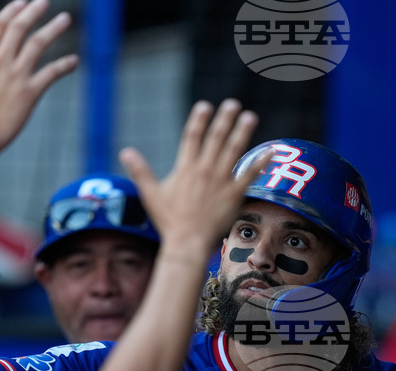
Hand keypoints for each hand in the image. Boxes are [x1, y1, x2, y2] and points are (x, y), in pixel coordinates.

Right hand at [0, 0, 78, 163]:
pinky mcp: (29, 93)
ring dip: (52, 30)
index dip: (12, 11)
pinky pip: (50, 74)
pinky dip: (64, 65)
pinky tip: (75, 60)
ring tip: (65, 18)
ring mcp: (15, 76)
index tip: (22, 1)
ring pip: (37, 45)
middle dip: (33, 12)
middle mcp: (0, 61)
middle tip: (44, 1)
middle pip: (19, 28)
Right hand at [119, 99, 269, 253]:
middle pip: (216, 138)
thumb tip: (125, 152)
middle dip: (224, 119)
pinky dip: (260, 162)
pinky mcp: (234, 194)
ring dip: (243, 132)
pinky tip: (270, 151)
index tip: (205, 106)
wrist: (187, 242)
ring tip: (250, 116)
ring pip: (234, 151)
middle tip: (232, 104)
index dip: (199, 120)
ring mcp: (221, 181)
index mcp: (185, 168)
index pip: (192, 137)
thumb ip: (140, 171)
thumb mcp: (150, 194)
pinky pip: (249, 174)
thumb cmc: (169, 221)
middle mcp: (204, 170)